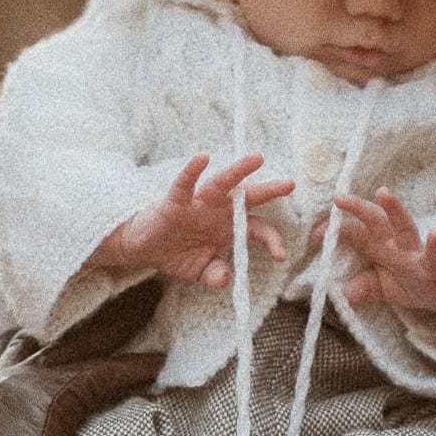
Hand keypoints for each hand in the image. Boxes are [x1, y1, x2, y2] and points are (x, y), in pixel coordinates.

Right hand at [92, 153, 293, 287]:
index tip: (280, 257)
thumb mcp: (199, 271)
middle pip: (248, 198)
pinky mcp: (175, 201)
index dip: (271, 241)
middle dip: (269, 191)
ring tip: (257, 159)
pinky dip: (192, 171)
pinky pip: (184, 184)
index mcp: (229, 228)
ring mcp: (198, 203)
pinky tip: (202, 157)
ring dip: (239, 171)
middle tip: (291, 183)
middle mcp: (218, 211)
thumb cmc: (176, 253)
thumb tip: (224, 278)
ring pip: (221, 184)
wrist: (144, 248)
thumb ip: (213, 275)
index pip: (257, 229)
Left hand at [323, 188, 435, 316]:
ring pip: (404, 226)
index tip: (312, 232)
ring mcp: (414, 252)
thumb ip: (363, 288)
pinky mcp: (433, 266)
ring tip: (383, 193)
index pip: (353, 233)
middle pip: (374, 220)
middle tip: (339, 197)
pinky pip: (433, 255)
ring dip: (394, 210)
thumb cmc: (408, 283)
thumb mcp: (380, 288)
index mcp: (378, 245)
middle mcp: (395, 242)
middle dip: (358, 208)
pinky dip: (435, 245)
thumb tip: (345, 293)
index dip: (334, 231)